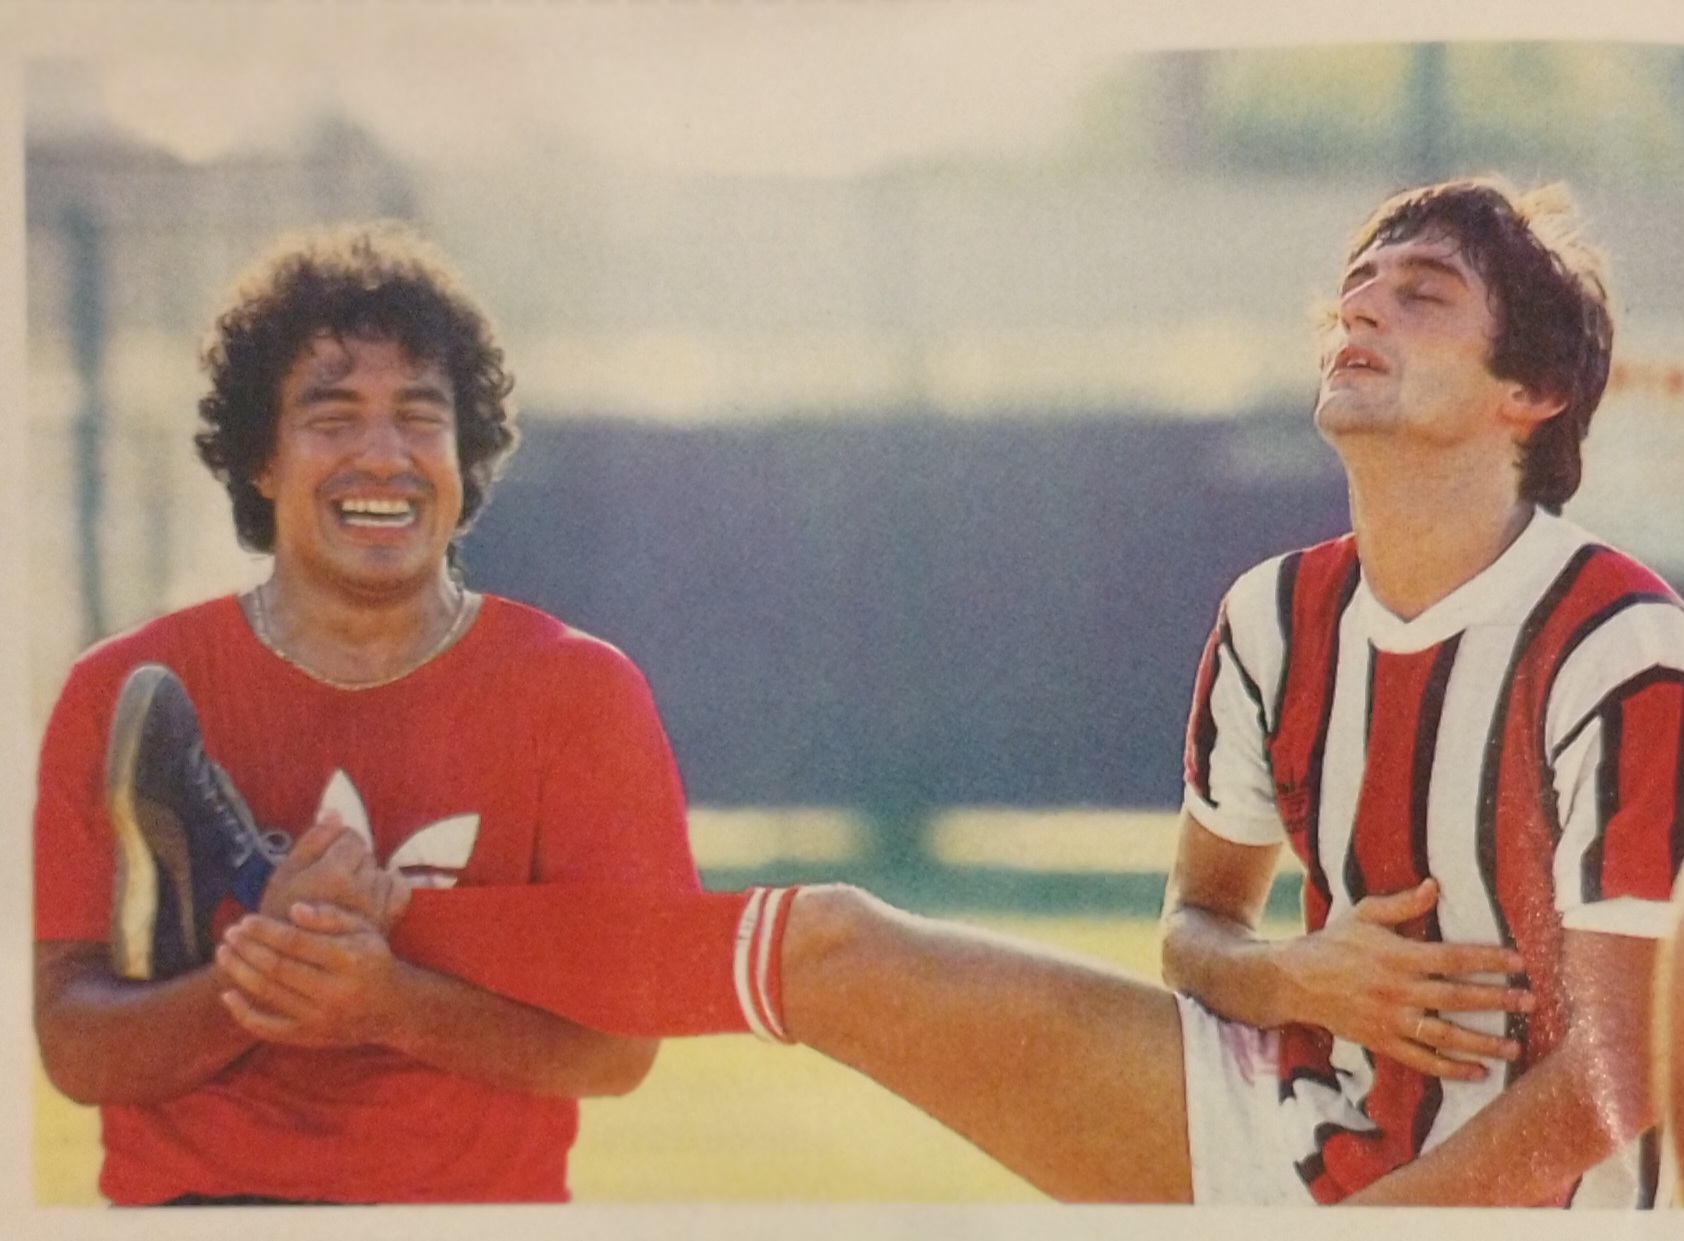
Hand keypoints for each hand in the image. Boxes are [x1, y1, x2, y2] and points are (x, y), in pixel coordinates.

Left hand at [216, 904, 409, 1048]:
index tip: (245, 920)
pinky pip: (269, 1028)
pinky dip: (244, 1013)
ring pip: (269, 994)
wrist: (391, 1008)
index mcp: (349, 959)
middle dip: (248, 949)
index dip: (267, 931)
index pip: (297, 943)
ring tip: (223, 953)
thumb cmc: (372, 960)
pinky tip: (227, 994)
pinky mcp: (309, 1036)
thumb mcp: (364, 930)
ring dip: (241, 972)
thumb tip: (294, 909)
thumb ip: (331, 917)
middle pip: (278, 968)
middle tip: (228, 933)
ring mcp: (320, 1017)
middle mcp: (334, 991)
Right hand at [259, 815, 410, 932]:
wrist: (290, 958)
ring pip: (380, 870)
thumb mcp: (286, 872)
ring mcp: (377, 907)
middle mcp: (362, 890)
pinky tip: (372, 891)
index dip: (335, 843)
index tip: (320, 859)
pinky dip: (390, 885)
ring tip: (342, 892)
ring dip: (366, 874)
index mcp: (335, 875)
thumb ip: (313, 840)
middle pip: (367, 853)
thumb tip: (335, 812)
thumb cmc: (279, 912)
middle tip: (329, 878)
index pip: (352, 837)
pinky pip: (399, 890)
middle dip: (350, 859)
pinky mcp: (386, 921)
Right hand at [1274, 878, 1533, 1079]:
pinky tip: (1477, 1072)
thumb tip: (1436, 887)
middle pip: (1456, 997)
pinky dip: (1451, 1069)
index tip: (1518, 961)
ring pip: (1445, 1035)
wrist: (1294, 981)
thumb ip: (1402, 904)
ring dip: (1482, 1042)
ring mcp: (1390, 1019)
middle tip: (1529, 1002)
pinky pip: (1421, 1060)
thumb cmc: (1333, 943)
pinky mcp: (1382, 1042)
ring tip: (1513, 1046)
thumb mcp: (1363, 915)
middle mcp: (1397, 990)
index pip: (1452, 958)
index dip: (1487, 959)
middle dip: (1497, 1000)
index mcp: (1397, 956)